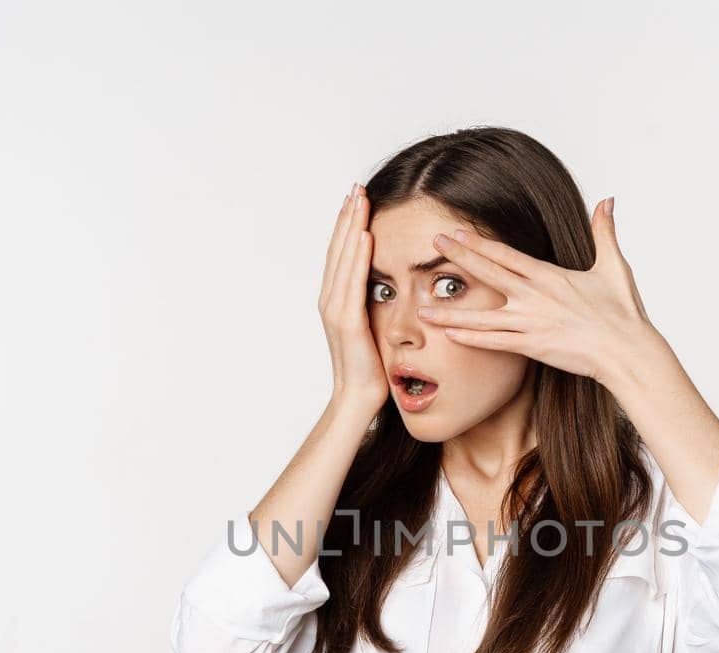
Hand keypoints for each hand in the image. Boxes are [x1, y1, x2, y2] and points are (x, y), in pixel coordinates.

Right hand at [318, 184, 387, 408]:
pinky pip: (352, 282)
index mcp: (336, 300)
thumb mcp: (373, 327)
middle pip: (337, 248)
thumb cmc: (369, 368)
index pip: (341, 254)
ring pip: (342, 258)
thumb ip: (374, 303)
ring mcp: (335, 309)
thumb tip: (388, 284)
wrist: (357, 398)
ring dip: (350, 227)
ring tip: (359, 200)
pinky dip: (357, 257)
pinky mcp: (346, 321)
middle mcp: (330, 300)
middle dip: (346, 217)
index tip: (357, 200)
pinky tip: (364, 235)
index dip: (347, 225)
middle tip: (356, 187)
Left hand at [413, 197, 664, 383]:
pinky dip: (472, 338)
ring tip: (421, 307)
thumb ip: (604, 232)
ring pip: (482, 315)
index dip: (478, 243)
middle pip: (489, 273)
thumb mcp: (614, 266)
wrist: (627, 350)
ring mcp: (532, 322)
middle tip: (432, 245)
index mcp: (550, 275)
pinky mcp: (533, 346)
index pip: (506, 255)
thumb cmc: (623, 312)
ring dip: (450, 311)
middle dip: (458, 258)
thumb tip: (607, 201)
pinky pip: (496, 342)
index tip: (456, 233)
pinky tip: (449, 334)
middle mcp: (536, 295)